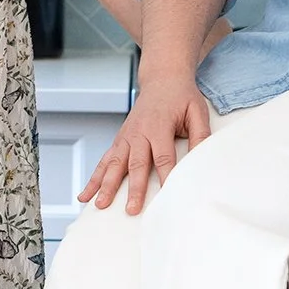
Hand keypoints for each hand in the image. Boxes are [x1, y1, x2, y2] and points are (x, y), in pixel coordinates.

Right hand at [82, 73, 211, 214]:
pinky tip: (85, 194)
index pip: (163, 156)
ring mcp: (126, 136)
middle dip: (133, 188)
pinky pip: (105, 161)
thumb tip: (202, 159)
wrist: (162, 79)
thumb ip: (200, 135)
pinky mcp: (119, 140)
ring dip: (106, 186)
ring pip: (114, 164)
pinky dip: (95, 178)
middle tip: (132, 209)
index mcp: (159, 125)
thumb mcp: (197, 111)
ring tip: (100, 205)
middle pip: (136, 164)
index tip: (166, 196)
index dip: (165, 176)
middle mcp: (139, 132)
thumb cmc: (182, 97)